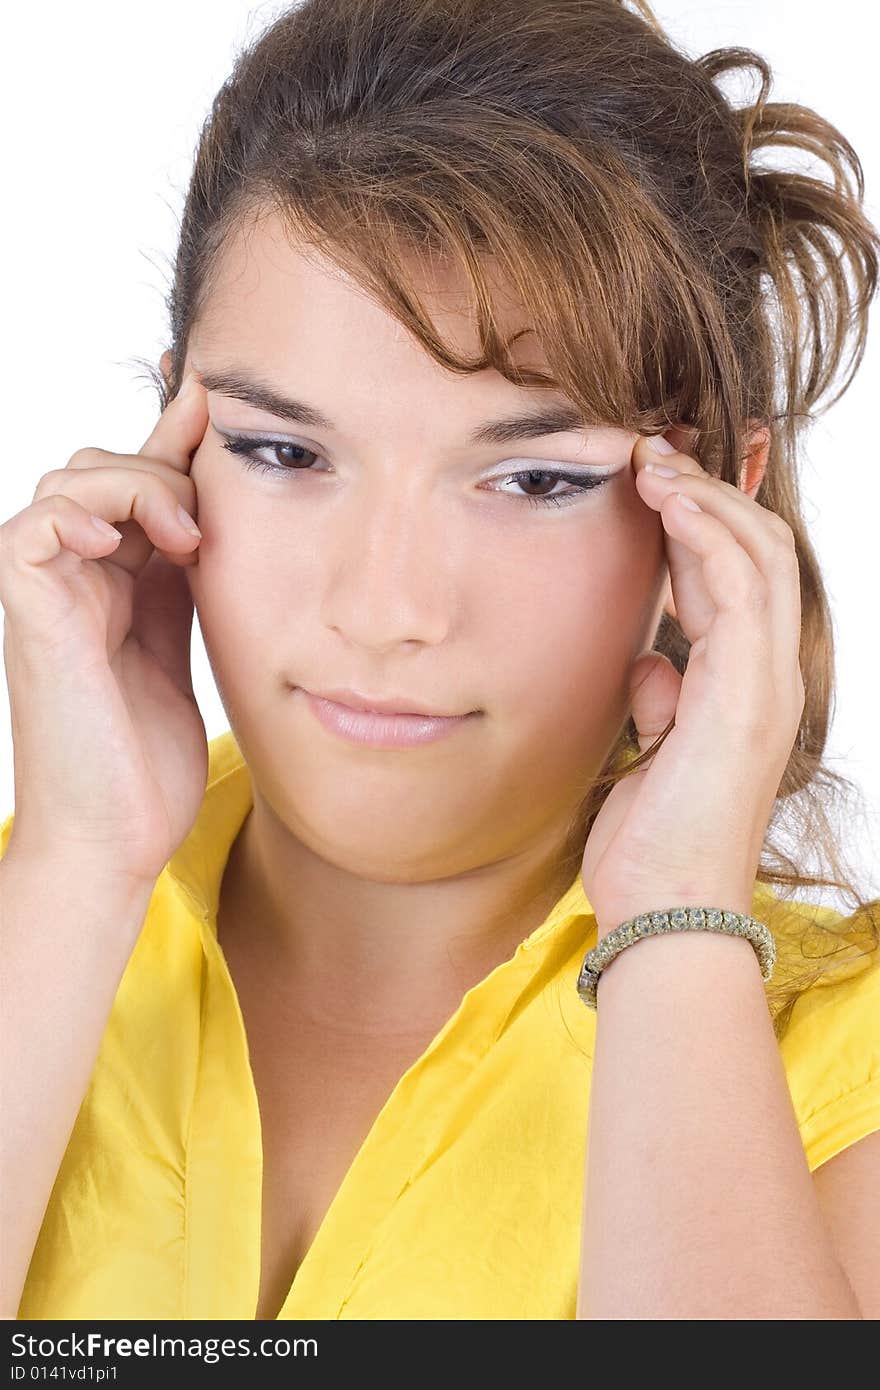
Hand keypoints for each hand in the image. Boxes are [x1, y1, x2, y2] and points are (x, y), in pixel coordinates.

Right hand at [0, 370, 211, 888]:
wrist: (116, 835)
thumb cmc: (146, 759)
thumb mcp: (190, 644)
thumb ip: (193, 576)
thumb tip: (221, 516)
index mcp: (119, 578)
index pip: (140, 479)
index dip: (174, 433)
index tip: (211, 395)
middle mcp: (78, 574)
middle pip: (106, 465)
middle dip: (165, 467)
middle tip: (208, 526)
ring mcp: (49, 591)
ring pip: (72, 480)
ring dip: (136, 487)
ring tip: (183, 542)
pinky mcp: (30, 613)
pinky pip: (35, 527)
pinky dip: (79, 513)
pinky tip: (126, 544)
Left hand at [580, 432, 804, 937]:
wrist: (666, 913)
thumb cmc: (653, 845)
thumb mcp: (651, 756)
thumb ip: (661, 702)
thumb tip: (649, 664)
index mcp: (748, 689)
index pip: (743, 581)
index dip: (706, 524)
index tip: (654, 485)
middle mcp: (770, 678)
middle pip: (761, 552)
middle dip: (710, 494)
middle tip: (653, 454)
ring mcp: (767, 684)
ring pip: (760, 556)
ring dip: (706, 499)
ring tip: (654, 462)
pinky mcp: (748, 694)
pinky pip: (737, 588)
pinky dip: (706, 534)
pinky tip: (667, 502)